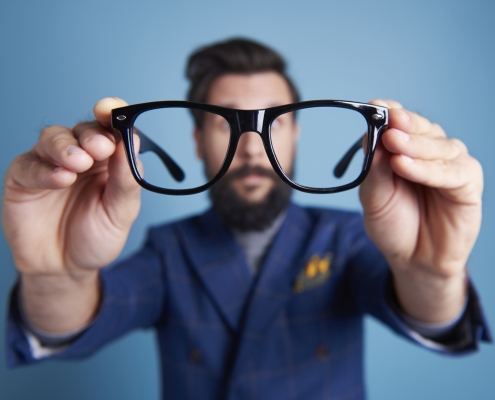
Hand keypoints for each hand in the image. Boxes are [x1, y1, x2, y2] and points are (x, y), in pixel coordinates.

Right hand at [2, 97, 140, 276]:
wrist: (65, 268)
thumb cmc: (95, 237)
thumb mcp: (121, 212)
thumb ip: (126, 179)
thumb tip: (131, 142)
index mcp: (108, 161)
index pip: (110, 128)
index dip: (111, 115)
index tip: (112, 110)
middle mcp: (80, 157)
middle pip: (83, 129)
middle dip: (91, 134)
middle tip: (99, 148)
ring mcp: (50, 165)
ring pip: (53, 138)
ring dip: (66, 146)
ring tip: (78, 163)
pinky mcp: (24, 179)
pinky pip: (30, 165)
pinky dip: (45, 169)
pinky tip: (60, 179)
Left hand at [359, 99, 481, 321]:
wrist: (413, 259)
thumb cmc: (394, 224)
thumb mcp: (374, 198)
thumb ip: (374, 170)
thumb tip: (370, 137)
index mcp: (405, 149)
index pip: (400, 122)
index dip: (389, 112)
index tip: (375, 106)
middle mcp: (430, 152)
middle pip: (420, 128)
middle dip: (403, 124)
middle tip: (387, 122)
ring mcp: (451, 165)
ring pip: (438, 146)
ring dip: (415, 145)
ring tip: (393, 144)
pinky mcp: (467, 184)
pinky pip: (451, 172)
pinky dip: (428, 169)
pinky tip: (406, 166)